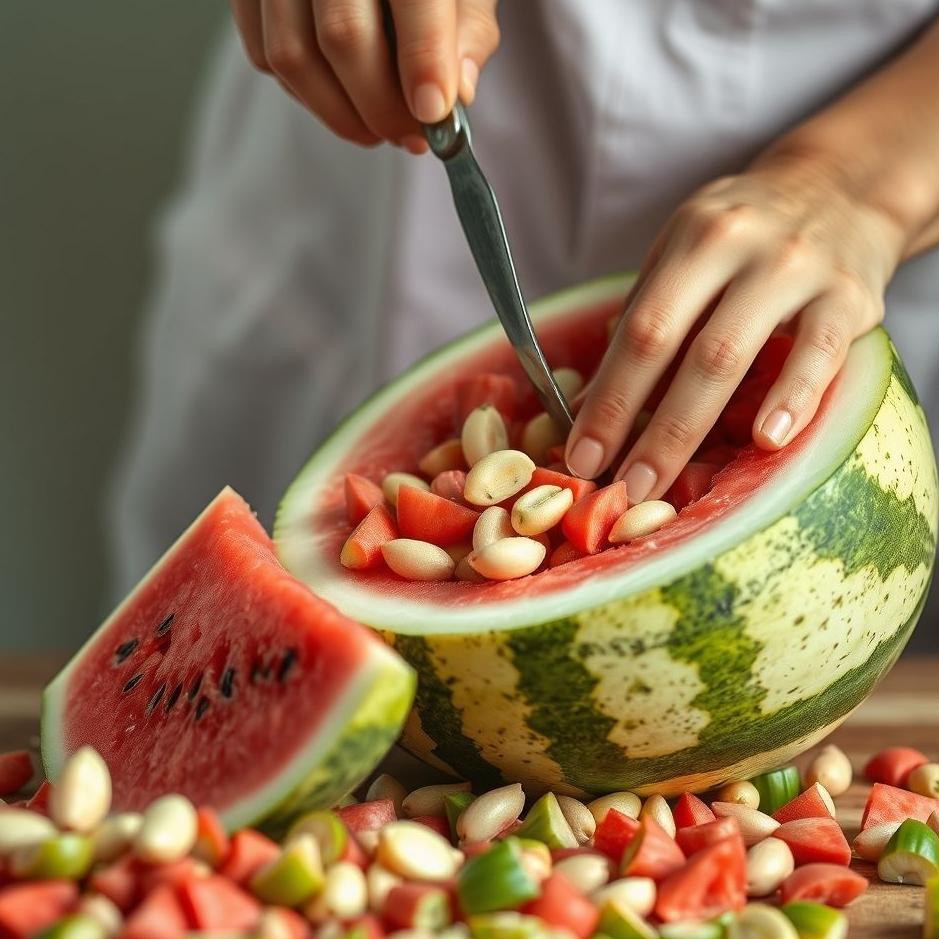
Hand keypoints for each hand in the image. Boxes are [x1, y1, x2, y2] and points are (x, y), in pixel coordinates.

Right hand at [229, 0, 499, 152]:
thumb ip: (468, 31)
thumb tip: (457, 93)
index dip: (423, 62)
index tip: (434, 113)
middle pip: (343, 36)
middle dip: (381, 106)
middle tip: (411, 137)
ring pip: (293, 57)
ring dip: (340, 114)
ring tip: (377, 130)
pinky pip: (265, 57)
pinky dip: (307, 95)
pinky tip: (340, 98)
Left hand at [565, 150, 905, 500]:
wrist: (843, 188)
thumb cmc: (747, 237)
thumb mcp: (687, 254)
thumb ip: (645, 320)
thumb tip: (590, 404)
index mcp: (691, 238)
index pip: (639, 329)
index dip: (608, 398)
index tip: (581, 456)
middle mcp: (739, 245)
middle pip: (678, 347)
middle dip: (642, 426)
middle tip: (619, 487)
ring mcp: (797, 268)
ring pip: (732, 355)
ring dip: (688, 427)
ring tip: (661, 484)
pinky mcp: (851, 294)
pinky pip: (818, 353)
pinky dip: (792, 398)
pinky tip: (766, 442)